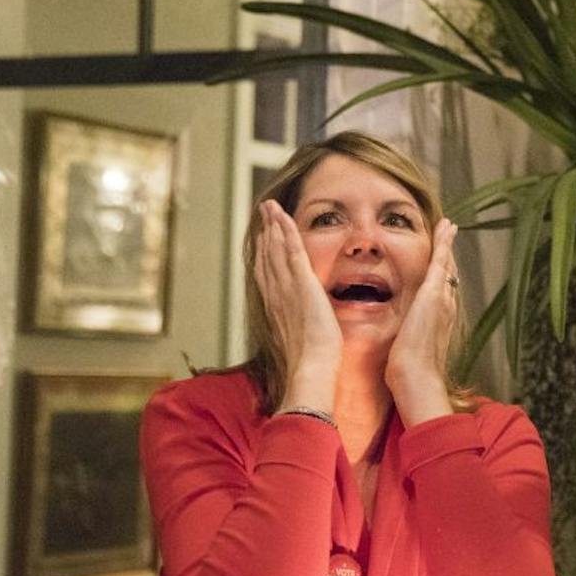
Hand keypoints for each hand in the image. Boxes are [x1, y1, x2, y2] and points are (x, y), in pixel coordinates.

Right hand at [254, 200, 340, 405]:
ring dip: (273, 225)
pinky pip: (292, 251)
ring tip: (270, 207)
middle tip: (263, 213)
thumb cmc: (311, 364)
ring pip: (276, 249)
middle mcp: (276, 295)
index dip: (263, 253)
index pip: (267, 274)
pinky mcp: (302, 284)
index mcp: (277, 308)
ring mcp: (287, 288)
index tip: (263, 238)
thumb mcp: (304, 343)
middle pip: (266, 256)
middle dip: (265, 233)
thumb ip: (302, 332)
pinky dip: (286, 231)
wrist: (312, 368)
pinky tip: (283, 216)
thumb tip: (307, 334)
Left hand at [385, 218, 457, 423]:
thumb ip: (406, 339)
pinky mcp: (433, 293)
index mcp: (439, 319)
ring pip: (447, 265)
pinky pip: (441, 261)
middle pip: (448, 273)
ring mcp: (442, 298)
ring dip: (448, 244)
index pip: (441, 289)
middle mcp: (446, 306)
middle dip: (448, 254)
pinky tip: (446, 228)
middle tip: (450, 233)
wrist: (416, 377)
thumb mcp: (407, 350)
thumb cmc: (409, 372)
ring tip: (449, 228)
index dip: (442, 273)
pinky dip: (444, 243)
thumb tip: (399, 342)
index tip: (442, 260)